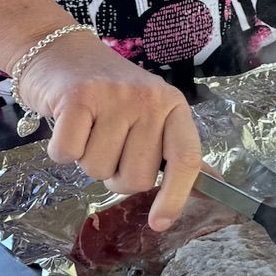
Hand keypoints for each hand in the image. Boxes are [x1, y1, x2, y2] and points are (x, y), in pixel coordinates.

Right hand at [18, 31, 201, 231]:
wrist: (61, 53)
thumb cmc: (109, 94)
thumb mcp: (151, 116)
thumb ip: (177, 152)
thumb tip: (214, 186)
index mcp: (173, 107)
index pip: (186, 159)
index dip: (176, 197)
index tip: (159, 223)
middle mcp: (149, 99)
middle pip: (135, 177)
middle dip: (116, 175)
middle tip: (107, 145)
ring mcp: (114, 96)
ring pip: (99, 170)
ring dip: (87, 160)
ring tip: (88, 130)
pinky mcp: (77, 97)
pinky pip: (68, 155)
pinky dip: (62, 151)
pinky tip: (68, 126)